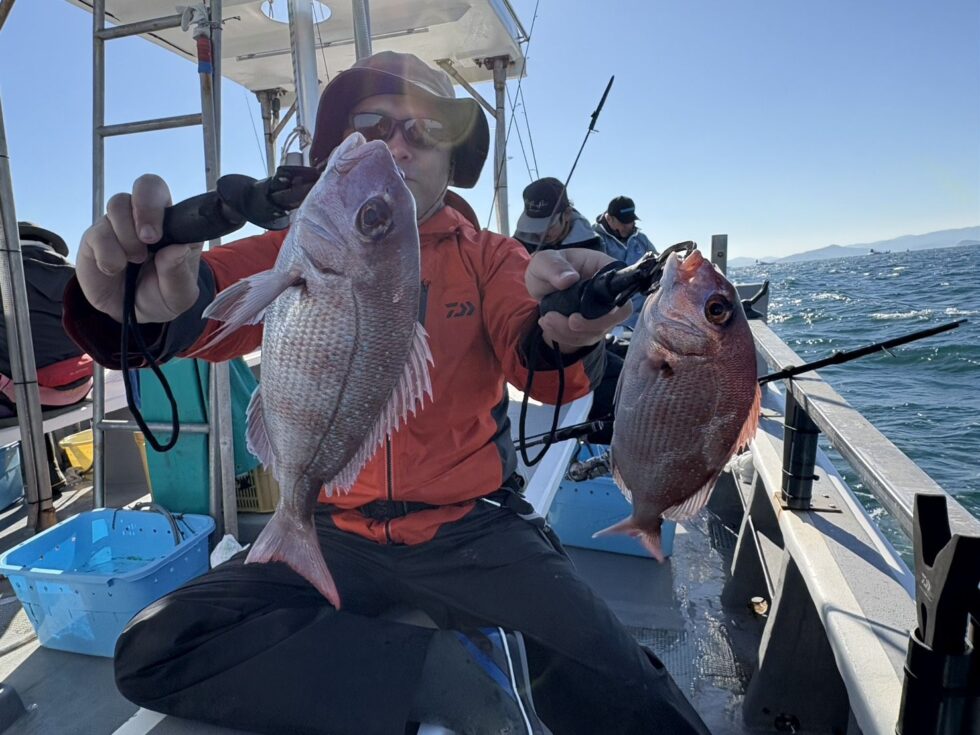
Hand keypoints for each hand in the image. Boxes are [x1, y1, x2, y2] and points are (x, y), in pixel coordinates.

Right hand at [76, 174, 203, 323]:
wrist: (133, 314)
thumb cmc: (161, 296)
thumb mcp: (179, 294)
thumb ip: (178, 274)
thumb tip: (176, 250)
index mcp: (172, 224)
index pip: (165, 193)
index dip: (156, 204)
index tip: (156, 236)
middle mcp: (146, 218)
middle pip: (144, 185)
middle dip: (144, 209)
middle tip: (148, 240)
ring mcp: (120, 225)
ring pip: (117, 205)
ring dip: (127, 237)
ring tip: (134, 261)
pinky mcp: (95, 238)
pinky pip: (97, 234)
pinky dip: (107, 254)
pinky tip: (115, 268)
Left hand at [525, 248, 632, 352]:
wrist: (540, 285)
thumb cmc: (548, 267)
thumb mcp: (545, 261)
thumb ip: (554, 266)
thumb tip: (569, 279)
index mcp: (604, 269)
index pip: (622, 286)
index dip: (613, 304)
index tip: (585, 311)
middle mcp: (609, 293)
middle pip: (616, 315)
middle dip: (590, 325)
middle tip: (568, 321)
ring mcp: (602, 312)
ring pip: (598, 331)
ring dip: (571, 332)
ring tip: (547, 320)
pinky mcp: (591, 327)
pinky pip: (584, 339)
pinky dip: (564, 337)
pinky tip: (548, 326)